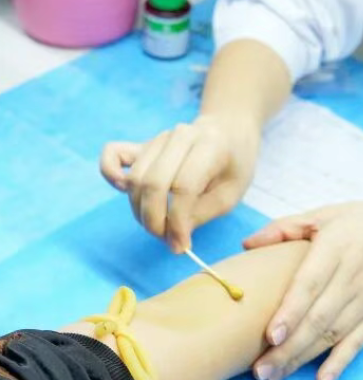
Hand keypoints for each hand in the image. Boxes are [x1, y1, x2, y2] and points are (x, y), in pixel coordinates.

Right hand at [100, 115, 259, 251]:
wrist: (229, 132)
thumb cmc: (234, 166)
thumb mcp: (231, 193)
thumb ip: (202, 213)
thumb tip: (173, 237)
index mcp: (210, 145)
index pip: (183, 187)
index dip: (178, 222)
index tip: (181, 246)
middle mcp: (180, 136)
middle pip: (153, 183)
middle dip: (156, 220)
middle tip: (167, 240)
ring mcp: (159, 138)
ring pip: (135, 178)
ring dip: (140, 210)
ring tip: (159, 226)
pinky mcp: (143, 144)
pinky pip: (113, 154)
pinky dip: (111, 174)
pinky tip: (124, 191)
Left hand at [245, 202, 362, 379]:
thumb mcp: (330, 213)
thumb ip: (287, 227)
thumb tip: (247, 244)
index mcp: (337, 248)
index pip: (311, 284)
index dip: (291, 311)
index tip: (270, 335)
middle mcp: (352, 278)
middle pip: (318, 319)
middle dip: (287, 347)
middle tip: (258, 370)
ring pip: (332, 335)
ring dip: (302, 359)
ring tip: (273, 377)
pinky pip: (358, 343)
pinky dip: (340, 363)